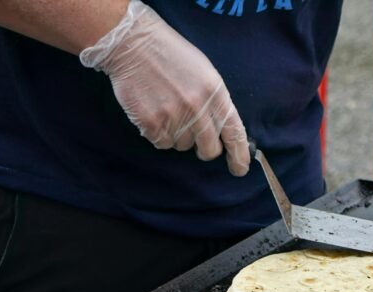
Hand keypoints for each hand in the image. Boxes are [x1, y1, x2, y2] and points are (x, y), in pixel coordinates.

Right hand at [80, 0, 249, 176]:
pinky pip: (162, 144)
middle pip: (209, 149)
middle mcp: (197, 108)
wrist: (133, 43)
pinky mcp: (151, 123)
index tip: (239, 169)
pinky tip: (155, 113)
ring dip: (178, 136)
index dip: (239, 156)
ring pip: (184, 147)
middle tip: (197, 141)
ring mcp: (174, 116)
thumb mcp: (205, 73)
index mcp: (215, 93)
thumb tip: (224, 133)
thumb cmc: (172, 56)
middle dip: (205, 149)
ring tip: (168, 110)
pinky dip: (159, 134)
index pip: (234, 133)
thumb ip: (215, 102)